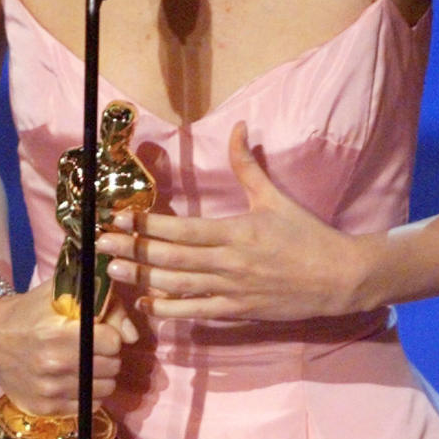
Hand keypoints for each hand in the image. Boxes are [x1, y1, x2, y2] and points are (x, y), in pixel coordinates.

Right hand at [0, 279, 137, 415]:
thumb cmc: (31, 312)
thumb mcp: (64, 293)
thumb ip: (105, 305)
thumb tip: (132, 336)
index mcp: (56, 333)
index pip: (112, 342)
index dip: (110, 334)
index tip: (100, 331)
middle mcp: (52, 365)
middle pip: (112, 366)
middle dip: (108, 355)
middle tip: (93, 347)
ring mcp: (47, 390)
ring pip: (105, 389)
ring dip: (101, 375)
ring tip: (85, 363)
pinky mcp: (44, 409)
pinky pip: (89, 405)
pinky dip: (89, 393)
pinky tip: (75, 379)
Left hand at [96, 122, 369, 321]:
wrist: (338, 278)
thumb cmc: (307, 235)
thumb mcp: (275, 197)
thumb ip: (248, 165)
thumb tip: (238, 126)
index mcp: (235, 231)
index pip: (181, 230)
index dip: (146, 227)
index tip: (118, 220)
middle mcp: (228, 262)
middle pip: (170, 258)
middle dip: (132, 251)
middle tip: (100, 245)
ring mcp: (231, 290)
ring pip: (177, 286)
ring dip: (142, 279)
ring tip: (113, 271)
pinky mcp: (237, 312)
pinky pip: (196, 312)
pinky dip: (169, 309)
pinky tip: (145, 304)